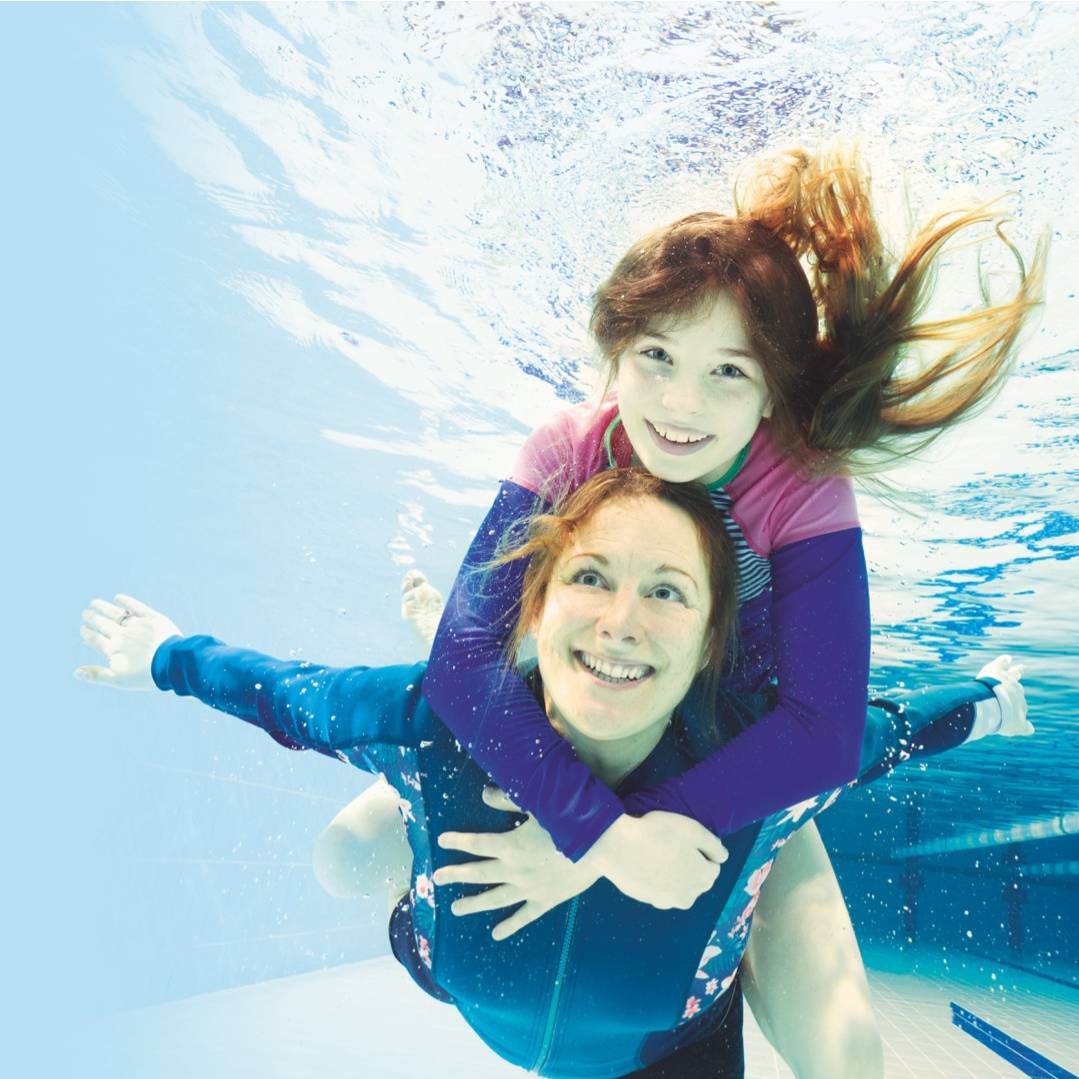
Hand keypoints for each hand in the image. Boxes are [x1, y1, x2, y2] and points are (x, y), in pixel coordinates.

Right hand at [75, 594, 181, 689]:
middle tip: (85, 613)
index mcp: (113, 649)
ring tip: (94, 602)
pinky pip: (136, 607)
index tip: (83, 630)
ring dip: (103, 608)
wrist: (171, 664)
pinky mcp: (152, 618)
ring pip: (116, 613)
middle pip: (103, 624)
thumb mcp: (119, 680)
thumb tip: (75, 673)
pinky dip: (126, 601)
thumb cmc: (146, 676)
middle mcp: (122, 634)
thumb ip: (97, 675)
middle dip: (93, 618)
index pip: (96, 640)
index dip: (88, 634)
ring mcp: (137, 625)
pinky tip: (118, 597)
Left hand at [433, 788, 599, 940]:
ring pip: (494, 898)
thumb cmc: (569, 821)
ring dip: (474, 903)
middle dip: (456, 874)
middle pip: (478, 873)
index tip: (442, 841)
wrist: (600, 849)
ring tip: (456, 908)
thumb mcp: (537, 804)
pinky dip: (509, 926)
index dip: (457, 841)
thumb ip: (508, 800)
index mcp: (510, 845)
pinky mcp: (545, 900)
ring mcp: (528, 889)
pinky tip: (496, 933)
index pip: (476, 843)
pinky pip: (523, 916)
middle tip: (438, 878)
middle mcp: (514, 869)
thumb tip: (483, 794)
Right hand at [582, 811, 727, 909]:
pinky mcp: (648, 900)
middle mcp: (689, 896)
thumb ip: (714, 845)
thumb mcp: (693, 830)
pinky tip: (646, 862)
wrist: (616, 846)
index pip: (714, 866)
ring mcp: (667, 901)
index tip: (686, 839)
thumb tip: (722, 857)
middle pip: (698, 879)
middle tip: (672, 844)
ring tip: (658, 853)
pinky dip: (657, 878)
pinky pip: (660, 889)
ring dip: (675, 874)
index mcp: (703, 878)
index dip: (702, 850)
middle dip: (691, 864)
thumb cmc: (656, 833)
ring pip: (679, 886)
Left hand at [977, 654, 1032, 736]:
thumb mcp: (1015, 728)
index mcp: (1021, 705)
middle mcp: (1017, 690)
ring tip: (1021, 668)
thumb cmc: (1004, 719)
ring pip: (1013, 674)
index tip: (1010, 713)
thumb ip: (1023, 728)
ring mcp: (1007, 679)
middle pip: (1017, 689)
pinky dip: (1004, 660)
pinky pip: (1001, 662)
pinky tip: (1007, 658)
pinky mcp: (996, 669)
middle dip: (1016, 690)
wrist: (994, 705)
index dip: (1015, 709)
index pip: (1019, 706)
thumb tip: (1031, 729)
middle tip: (1018, 688)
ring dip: (1017, 672)